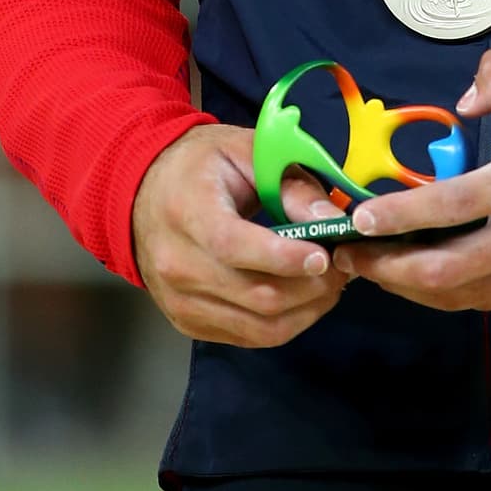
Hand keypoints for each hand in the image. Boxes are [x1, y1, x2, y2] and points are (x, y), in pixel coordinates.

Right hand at [132, 124, 350, 346]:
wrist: (147, 192)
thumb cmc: (204, 165)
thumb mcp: (248, 153)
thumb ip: (292, 186)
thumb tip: (333, 221)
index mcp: (188, 212)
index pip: (234, 247)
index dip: (284, 257)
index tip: (324, 256)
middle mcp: (177, 264)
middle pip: (254, 294)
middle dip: (309, 287)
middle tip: (343, 267)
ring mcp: (179, 300)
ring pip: (256, 326)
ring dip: (305, 310)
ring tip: (331, 284)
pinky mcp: (188, 322)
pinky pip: (247, 337)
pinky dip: (285, 323)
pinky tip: (305, 298)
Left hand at [330, 43, 490, 310]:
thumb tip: (463, 104)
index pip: (447, 208)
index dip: (395, 217)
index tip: (359, 220)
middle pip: (444, 274)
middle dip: (389, 270)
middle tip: (353, 258)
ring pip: (467, 297)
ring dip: (418, 287)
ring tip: (384, 269)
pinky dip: (459, 292)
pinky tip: (437, 274)